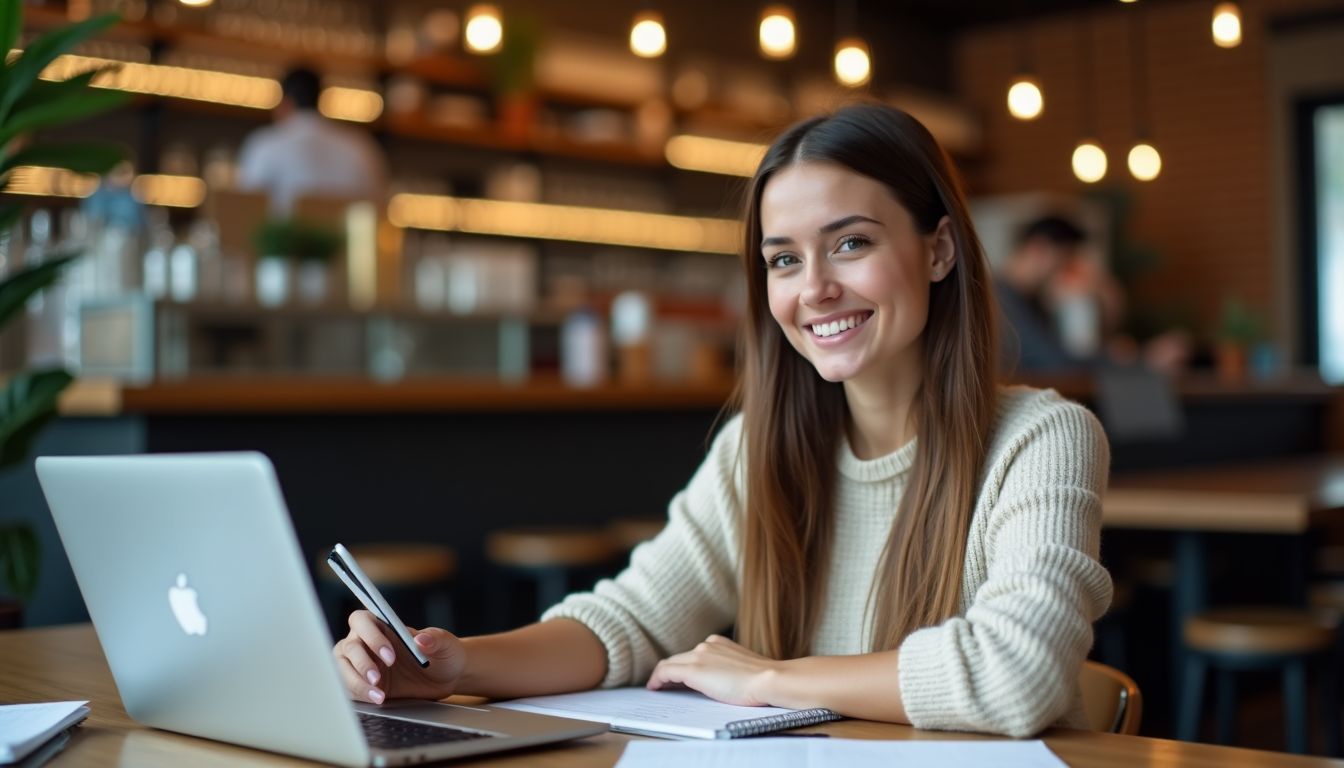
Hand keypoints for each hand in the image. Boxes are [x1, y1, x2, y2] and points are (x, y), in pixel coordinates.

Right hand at [333, 610, 466, 704]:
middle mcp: (367, 643)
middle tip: (378, 679)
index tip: (390, 656)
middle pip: (349, 647)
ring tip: (379, 696)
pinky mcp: (362, 684)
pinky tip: (377, 700)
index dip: (371, 636)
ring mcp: (362, 664)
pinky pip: (348, 688)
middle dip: (362, 663)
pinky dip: (359, 695)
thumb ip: (435, 639)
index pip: (362, 621)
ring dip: (356, 682)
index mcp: (383, 626)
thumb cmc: (444, 653)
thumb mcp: (446, 644)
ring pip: (342, 669)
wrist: (447, 677)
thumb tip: (421, 640)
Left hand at [645, 634, 780, 706]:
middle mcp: (707, 645)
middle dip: (669, 671)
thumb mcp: (742, 669)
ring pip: (671, 664)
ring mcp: (699, 656)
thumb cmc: (763, 681)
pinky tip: (654, 688)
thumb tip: (719, 681)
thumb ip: (727, 669)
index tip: (677, 677)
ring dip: (662, 676)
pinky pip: (666, 672)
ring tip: (657, 687)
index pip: (693, 654)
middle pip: (679, 658)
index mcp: (719, 643)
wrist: (768, 679)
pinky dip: (657, 679)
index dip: (682, 666)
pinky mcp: (693, 670)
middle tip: (662, 685)